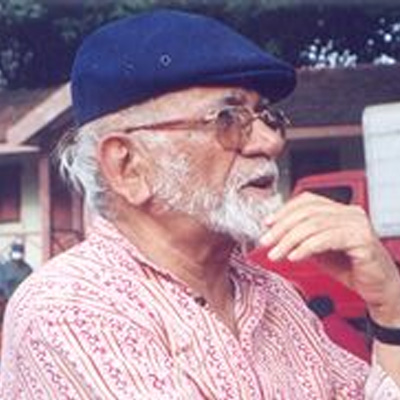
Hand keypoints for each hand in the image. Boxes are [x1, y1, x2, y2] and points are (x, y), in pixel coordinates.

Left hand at [260, 192, 399, 325]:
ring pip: (313, 225)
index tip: (267, 223)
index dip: (284, 210)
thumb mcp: (320, 249)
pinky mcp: (361, 239)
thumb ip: (303, 238)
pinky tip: (294, 257)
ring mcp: (357, 224)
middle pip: (307, 212)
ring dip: (289, 240)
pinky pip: (326, 239)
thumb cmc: (351, 268)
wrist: (379, 289)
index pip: (307, 201)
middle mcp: (349, 213)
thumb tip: (276, 232)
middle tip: (266, 241)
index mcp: (340, 210)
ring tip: (276, 253)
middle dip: (282, 227)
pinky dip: (306, 248)